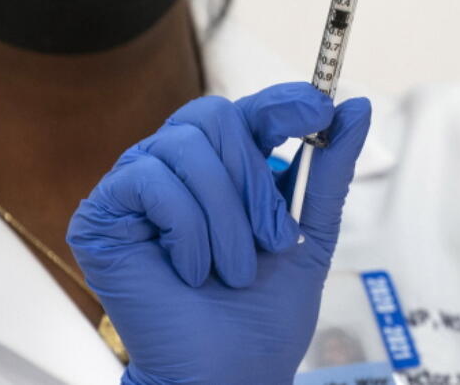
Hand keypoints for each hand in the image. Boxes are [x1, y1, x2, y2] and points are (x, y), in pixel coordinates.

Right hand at [66, 83, 371, 384]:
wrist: (228, 374)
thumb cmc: (261, 314)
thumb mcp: (309, 233)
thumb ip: (329, 169)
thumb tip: (358, 107)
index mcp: (222, 168)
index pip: (247, 110)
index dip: (282, 101)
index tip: (320, 109)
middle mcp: (175, 169)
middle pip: (213, 116)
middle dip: (253, 179)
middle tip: (273, 239)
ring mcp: (135, 188)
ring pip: (184, 147)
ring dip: (223, 216)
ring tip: (233, 269)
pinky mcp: (101, 214)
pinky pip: (149, 179)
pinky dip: (185, 228)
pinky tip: (192, 270)